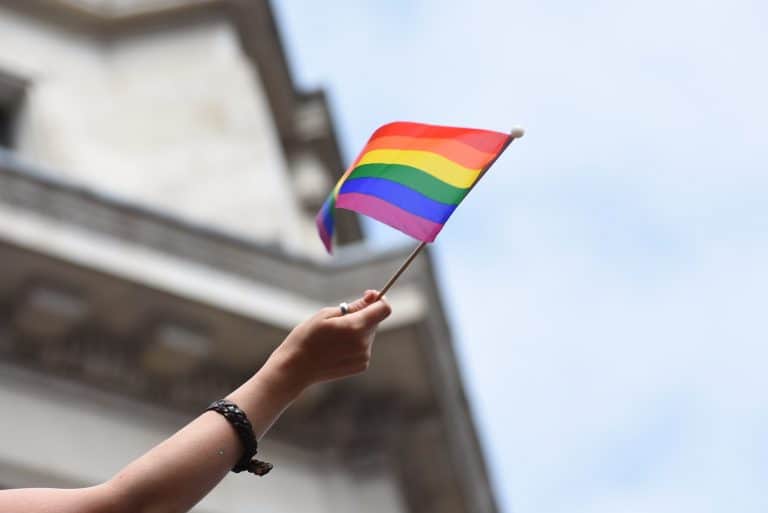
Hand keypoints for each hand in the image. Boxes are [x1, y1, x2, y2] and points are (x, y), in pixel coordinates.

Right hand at [262, 290, 391, 394]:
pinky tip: (337, 347)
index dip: (379, 300)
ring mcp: (364, 357)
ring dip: (358, 329)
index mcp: (355, 327)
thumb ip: (354, 306)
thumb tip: (373, 297)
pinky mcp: (362, 366)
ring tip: (334, 336)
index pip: (384, 309)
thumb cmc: (307, 337)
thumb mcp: (326, 314)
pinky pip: (365, 346)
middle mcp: (364, 343)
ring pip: (369, 333)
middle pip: (375, 321)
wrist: (296, 368)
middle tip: (339, 319)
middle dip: (363, 315)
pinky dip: (355, 342)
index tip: (367, 296)